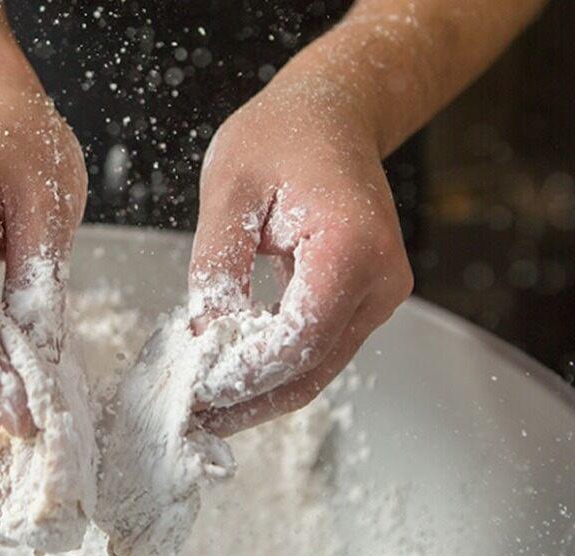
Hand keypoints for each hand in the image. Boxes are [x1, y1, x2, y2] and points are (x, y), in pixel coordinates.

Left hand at [190, 59, 412, 435]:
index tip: (195, 390)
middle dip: (250, 399)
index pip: (298, 337)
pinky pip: (319, 348)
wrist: (330, 117)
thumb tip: (205, 337)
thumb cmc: (281, 137)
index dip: (245, 373)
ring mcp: (380, 294)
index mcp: (352, 246)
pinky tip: (235, 378)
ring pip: (317, 368)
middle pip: (312, 366)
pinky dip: (277, 368)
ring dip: (262, 393)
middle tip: (194, 419)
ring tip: (207, 409)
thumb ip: (217, 267)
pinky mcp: (365, 299)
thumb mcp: (229, 191)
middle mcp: (380, 281)